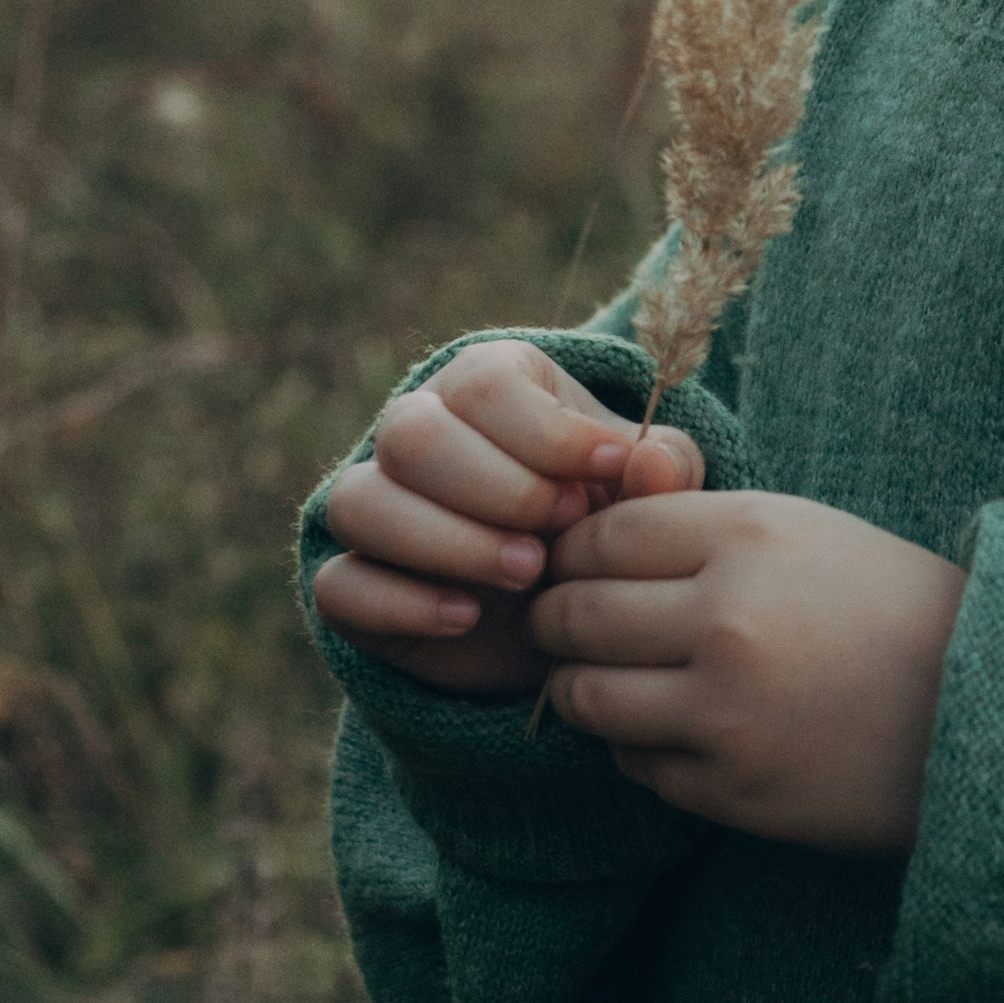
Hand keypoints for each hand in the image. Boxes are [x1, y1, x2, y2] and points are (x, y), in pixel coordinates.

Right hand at [314, 341, 697, 699]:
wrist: (564, 610)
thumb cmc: (605, 519)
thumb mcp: (649, 490)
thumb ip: (663, 468)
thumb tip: (651, 460)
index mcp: (484, 385)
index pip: (483, 385)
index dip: (546, 431)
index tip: (610, 469)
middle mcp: (413, 431)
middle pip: (412, 434)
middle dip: (497, 488)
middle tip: (564, 529)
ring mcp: (373, 507)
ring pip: (362, 502)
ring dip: (449, 540)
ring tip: (529, 574)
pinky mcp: (351, 584)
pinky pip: (340, 584)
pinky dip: (402, 602)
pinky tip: (469, 617)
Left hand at [527, 489, 964, 850]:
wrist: (992, 712)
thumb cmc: (895, 607)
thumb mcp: (807, 531)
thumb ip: (701, 525)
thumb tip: (591, 530)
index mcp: (749, 535)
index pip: (602, 535)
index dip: (572, 551)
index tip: (573, 565)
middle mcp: (727, 618)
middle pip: (576, 615)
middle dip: (553, 621)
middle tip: (560, 626)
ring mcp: (725, 711)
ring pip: (587, 698)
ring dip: (582, 688)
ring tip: (604, 680)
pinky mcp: (732, 789)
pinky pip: (635, 764)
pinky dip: (638, 747)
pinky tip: (674, 728)